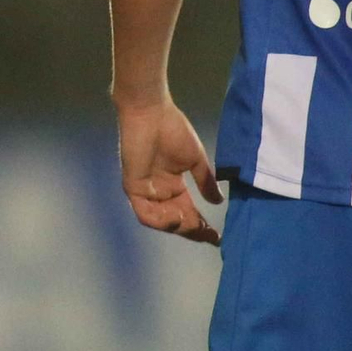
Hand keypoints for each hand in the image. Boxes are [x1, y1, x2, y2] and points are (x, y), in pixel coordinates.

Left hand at [117, 98, 222, 244]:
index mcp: (173, 186)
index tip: (218, 237)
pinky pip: (144, 213)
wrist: (151, 113)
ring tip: (194, 225)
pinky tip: (175, 219)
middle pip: (175, 221)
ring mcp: (144, 192)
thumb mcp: (195, 159)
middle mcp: (158, 193)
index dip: (201, 226)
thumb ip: (205, 181)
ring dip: (178, 227)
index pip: (188, 212)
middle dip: (193, 231)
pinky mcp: (132, 187)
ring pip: (160, 220)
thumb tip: (218, 202)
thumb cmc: (173, 130)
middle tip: (210, 236)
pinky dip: (159, 220)